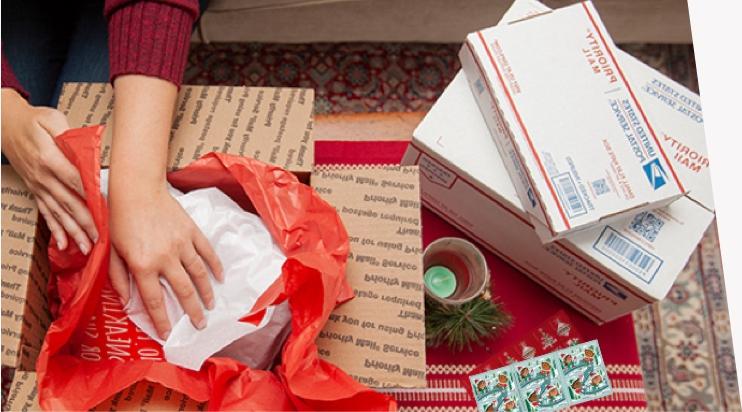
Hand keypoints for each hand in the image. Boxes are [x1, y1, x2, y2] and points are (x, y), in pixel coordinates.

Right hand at [1, 88, 97, 252]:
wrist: (4, 124)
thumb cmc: (33, 120)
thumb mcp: (52, 120)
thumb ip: (69, 135)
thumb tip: (87, 149)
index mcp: (48, 157)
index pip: (74, 179)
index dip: (89, 195)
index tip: (105, 209)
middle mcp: (43, 176)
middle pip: (69, 202)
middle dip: (86, 222)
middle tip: (101, 238)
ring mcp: (38, 186)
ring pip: (59, 212)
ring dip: (74, 231)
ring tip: (87, 247)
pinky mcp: (35, 190)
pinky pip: (46, 213)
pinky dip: (55, 230)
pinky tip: (64, 245)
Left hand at [108, 183, 222, 338]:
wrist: (136, 190)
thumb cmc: (119, 220)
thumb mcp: (112, 251)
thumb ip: (119, 278)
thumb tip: (127, 302)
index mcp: (143, 265)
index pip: (154, 300)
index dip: (161, 320)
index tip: (168, 334)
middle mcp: (165, 258)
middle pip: (183, 291)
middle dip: (193, 312)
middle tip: (200, 325)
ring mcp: (181, 244)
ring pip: (199, 274)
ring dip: (206, 293)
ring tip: (210, 306)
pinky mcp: (192, 232)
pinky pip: (207, 253)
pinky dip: (215, 266)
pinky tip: (220, 277)